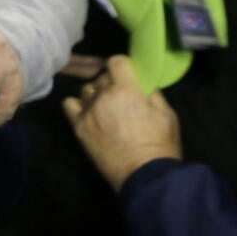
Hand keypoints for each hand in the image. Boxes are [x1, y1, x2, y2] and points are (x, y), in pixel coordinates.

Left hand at [62, 55, 181, 191]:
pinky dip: (77, 105)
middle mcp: (103, 95)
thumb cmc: (160, 144)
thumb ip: (153, 93)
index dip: (122, 66)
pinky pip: (69, 104)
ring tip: (106, 108)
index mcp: (127, 89)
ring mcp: (88, 110)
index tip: (127, 76)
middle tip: (122, 98)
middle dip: (112, 84)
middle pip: (101, 77)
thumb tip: (142, 82)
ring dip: (96, 95)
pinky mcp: (78, 126)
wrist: (144, 175)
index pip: (116, 61)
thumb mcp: (167, 114)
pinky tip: (88, 113)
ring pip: (86, 90)